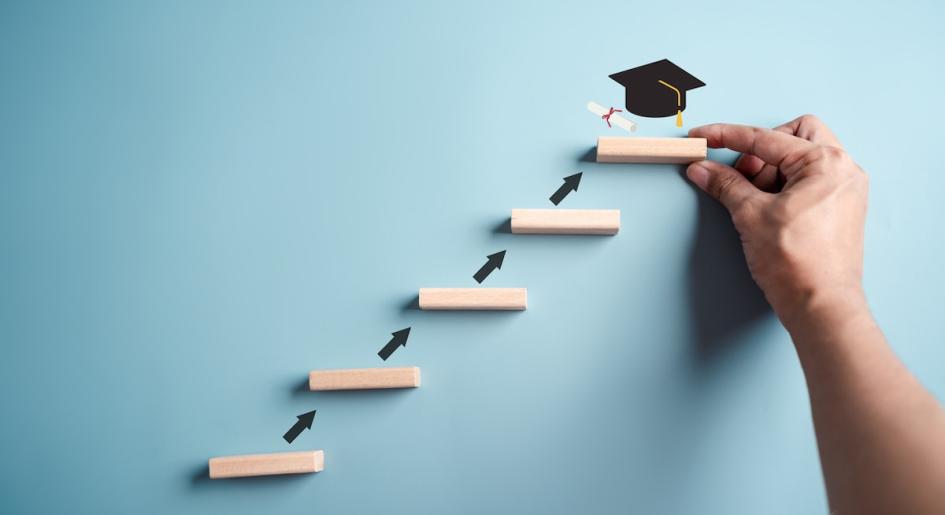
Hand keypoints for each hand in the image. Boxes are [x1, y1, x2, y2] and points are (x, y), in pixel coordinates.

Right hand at [685, 115, 868, 324]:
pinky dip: (786, 187)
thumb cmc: (797, 264)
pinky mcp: (841, 208)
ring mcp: (846, 189)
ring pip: (803, 158)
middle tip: (741, 175)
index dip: (726, 137)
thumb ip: (725, 184)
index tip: (703, 138)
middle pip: (796, 135)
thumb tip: (702, 168)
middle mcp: (843, 169)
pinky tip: (769, 210)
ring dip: (772, 171)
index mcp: (825, 163)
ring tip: (755, 202)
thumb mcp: (750, 216)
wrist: (820, 305)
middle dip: (762, 150)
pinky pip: (811, 181)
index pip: (765, 139)